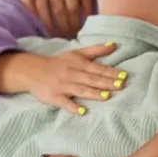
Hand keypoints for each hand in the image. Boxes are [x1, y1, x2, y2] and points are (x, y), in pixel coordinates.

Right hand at [0, 44, 128, 114]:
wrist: (33, 71)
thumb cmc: (60, 63)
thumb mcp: (77, 54)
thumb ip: (96, 50)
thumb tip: (114, 45)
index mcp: (78, 64)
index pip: (97, 68)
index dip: (110, 72)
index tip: (124, 76)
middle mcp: (72, 74)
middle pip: (91, 79)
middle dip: (106, 83)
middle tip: (121, 86)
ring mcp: (63, 86)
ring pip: (80, 90)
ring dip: (94, 93)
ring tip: (107, 97)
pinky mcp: (54, 97)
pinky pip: (65, 103)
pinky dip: (73, 107)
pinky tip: (83, 111)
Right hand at [20, 0, 92, 37]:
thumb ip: (87, 0)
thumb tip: (91, 22)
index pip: (72, 7)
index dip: (75, 23)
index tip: (78, 34)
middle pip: (58, 10)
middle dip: (64, 27)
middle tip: (68, 37)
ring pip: (42, 9)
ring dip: (49, 25)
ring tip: (55, 35)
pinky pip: (27, 2)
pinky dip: (33, 13)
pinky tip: (40, 21)